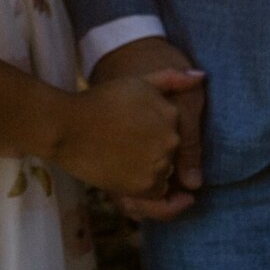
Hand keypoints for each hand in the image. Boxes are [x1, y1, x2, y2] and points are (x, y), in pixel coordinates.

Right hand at [91, 38, 206, 220]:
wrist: (67, 127)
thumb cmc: (100, 100)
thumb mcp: (137, 81)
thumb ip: (171, 78)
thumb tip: (202, 77)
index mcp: (172, 114)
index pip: (176, 130)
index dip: (152, 130)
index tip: (132, 126)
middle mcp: (171, 140)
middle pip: (171, 153)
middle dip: (151, 149)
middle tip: (122, 140)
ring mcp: (159, 164)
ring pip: (165, 173)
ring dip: (148, 168)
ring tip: (120, 153)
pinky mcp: (145, 186)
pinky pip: (156, 192)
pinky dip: (143, 185)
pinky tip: (123, 168)